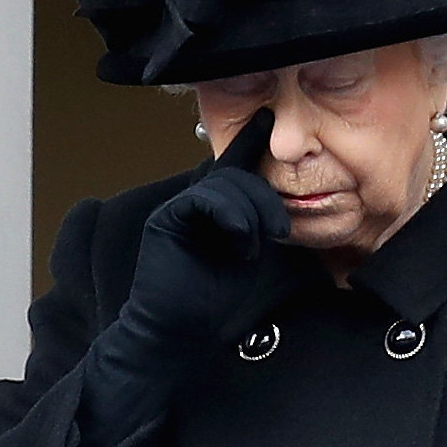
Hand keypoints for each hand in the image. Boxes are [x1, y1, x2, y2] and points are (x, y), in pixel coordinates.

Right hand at [77, 109, 288, 446]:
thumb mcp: (246, 253)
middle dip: (265, 197)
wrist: (174, 330)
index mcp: (216, 208)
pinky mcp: (166, 220)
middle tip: (280, 229)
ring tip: (253, 245)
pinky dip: (228, 216)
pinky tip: (238, 242)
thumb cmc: (209, 297)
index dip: (251, 138)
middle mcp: (196, 202)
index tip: (268, 116)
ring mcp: (179, 209)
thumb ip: (255, 224)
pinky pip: (203, 199)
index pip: (235, 165)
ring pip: (225, 184)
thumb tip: (278, 209)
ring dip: (251, 212)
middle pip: (238, 175)